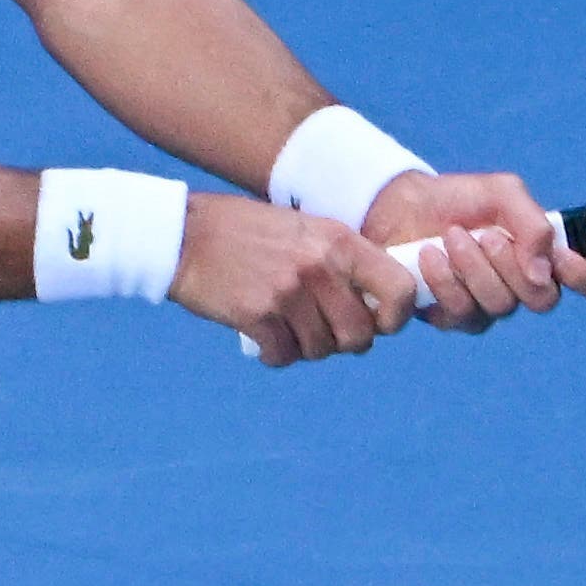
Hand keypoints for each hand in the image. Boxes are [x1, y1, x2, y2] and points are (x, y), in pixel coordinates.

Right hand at [176, 187, 420, 363]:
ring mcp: (288, 293)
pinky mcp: (257, 315)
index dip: (396, 317)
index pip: (399, 290)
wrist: (186, 234)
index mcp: (339, 242)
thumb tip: (376, 306)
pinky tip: (265, 338)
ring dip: (306, 347)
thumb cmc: (248, 232)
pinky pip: (285, 356)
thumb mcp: (306, 229)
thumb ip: (342, 261)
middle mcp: (319, 267)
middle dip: (344, 342)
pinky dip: (277, 354)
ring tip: (288, 328)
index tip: (379, 323)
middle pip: (360, 335)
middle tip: (324, 330)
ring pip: (321, 349)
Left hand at [362, 169, 585, 330]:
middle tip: (484, 235)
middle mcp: (525, 286)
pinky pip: (462, 315)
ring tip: (449, 238)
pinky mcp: (454, 318)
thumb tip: (545, 273)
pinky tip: (428, 257)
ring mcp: (490, 305)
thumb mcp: (501, 193)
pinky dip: (444, 282)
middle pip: (543, 300)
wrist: (401, 206)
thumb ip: (532, 223)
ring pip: (500, 306)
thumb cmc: (458, 199)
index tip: (565, 260)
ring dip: (473, 268)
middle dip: (511, 266)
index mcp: (546, 254)